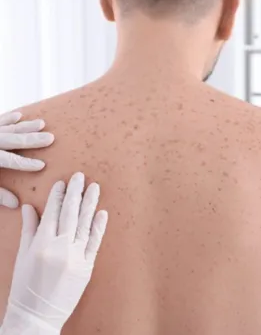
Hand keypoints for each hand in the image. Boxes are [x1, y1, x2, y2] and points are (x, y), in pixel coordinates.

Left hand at [0, 112, 53, 208]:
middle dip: (34, 139)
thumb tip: (15, 203)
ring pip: (10, 127)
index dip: (27, 164)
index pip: (12, 162)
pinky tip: (20, 115)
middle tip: (51, 137)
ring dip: (27, 126)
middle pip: (15, 140)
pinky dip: (9, 117)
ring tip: (42, 123)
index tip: (42, 165)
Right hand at [1, 173, 107, 334]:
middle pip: (70, 214)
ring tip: (94, 187)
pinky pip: (94, 243)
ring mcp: (75, 257)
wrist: (37, 316)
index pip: (52, 212)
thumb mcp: (23, 256)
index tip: (63, 183)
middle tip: (80, 176)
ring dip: (90, 204)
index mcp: (41, 243)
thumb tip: (29, 207)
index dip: (58, 196)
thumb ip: (29, 229)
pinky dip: (99, 227)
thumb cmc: (25, 286)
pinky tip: (103, 213)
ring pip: (84, 224)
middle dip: (75, 193)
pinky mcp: (86, 267)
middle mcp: (60, 247)